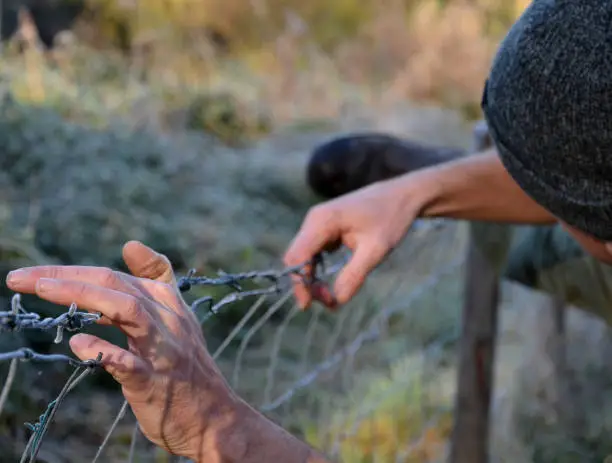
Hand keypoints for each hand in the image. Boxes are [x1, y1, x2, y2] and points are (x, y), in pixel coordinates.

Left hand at [5, 241, 240, 460]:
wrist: (214, 416)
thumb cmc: (187, 366)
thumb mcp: (177, 317)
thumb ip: (156, 281)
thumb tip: (131, 245)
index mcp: (169, 303)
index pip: (121, 276)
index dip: (78, 269)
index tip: (38, 275)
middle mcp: (168, 319)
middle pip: (116, 286)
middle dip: (67, 277)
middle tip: (20, 279)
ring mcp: (163, 350)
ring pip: (127, 310)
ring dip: (84, 297)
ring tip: (42, 291)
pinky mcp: (155, 382)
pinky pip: (128, 362)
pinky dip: (103, 349)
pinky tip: (77, 343)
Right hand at [284, 177, 420, 309]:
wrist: (402, 195)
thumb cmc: (391, 218)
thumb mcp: (376, 250)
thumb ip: (354, 275)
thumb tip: (337, 301)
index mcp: (322, 220)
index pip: (297, 256)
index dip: (299, 283)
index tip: (310, 305)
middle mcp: (314, 219)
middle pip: (296, 257)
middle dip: (305, 283)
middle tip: (328, 303)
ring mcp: (317, 221)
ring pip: (302, 255)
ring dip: (311, 277)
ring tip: (330, 296)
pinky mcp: (324, 226)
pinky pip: (312, 250)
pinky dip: (316, 268)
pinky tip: (329, 281)